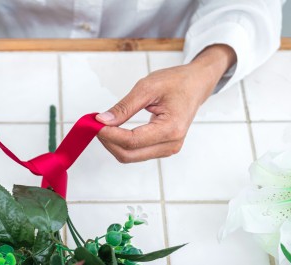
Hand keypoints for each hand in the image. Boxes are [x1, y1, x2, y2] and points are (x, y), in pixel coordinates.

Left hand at [96, 44, 235, 162]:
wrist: (196, 84)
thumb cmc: (177, 82)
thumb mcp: (148, 87)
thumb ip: (124, 107)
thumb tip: (103, 120)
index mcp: (171, 129)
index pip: (131, 140)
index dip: (109, 134)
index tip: (94, 123)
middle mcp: (171, 144)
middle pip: (128, 154)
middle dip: (108, 141)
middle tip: (95, 124)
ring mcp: (168, 149)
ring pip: (130, 156)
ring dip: (113, 144)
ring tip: (104, 125)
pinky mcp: (162, 149)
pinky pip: (136, 152)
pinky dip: (122, 143)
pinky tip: (115, 130)